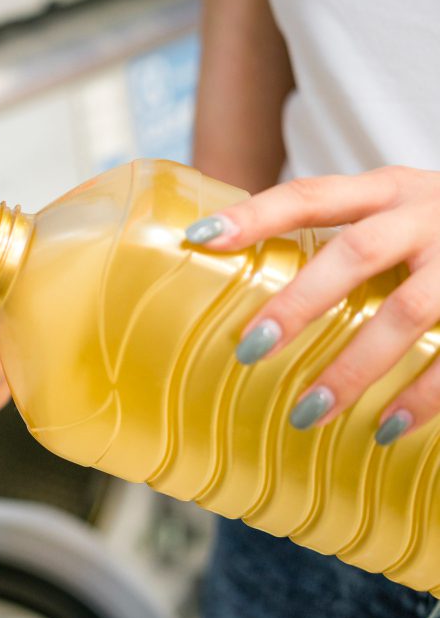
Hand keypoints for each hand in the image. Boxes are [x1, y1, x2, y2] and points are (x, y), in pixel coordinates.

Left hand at [184, 166, 439, 443]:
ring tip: (308, 413)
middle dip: (301, 302)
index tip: (201, 237)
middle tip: (251, 349)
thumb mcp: (400, 210)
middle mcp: (428, 214)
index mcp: (390, 190)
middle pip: (357, 252)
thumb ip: (345, 237)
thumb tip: (244, 273)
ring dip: (355, 366)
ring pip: (409, 310)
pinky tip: (389, 428)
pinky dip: (426, 395)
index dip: (257, 214)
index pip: (313, 195)